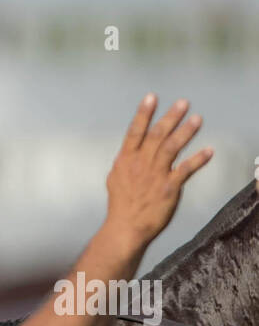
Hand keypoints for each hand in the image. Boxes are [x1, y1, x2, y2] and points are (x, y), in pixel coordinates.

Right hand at [104, 95, 212, 250]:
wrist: (126, 228)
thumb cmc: (121, 205)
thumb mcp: (116, 178)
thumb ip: (126, 161)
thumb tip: (128, 150)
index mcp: (126, 159)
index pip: (135, 131)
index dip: (144, 113)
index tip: (152, 97)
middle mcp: (140, 163)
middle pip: (157, 135)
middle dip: (171, 117)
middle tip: (183, 103)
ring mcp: (155, 175)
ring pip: (172, 148)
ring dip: (185, 132)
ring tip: (198, 119)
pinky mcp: (169, 189)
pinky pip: (185, 170)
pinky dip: (198, 160)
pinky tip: (209, 150)